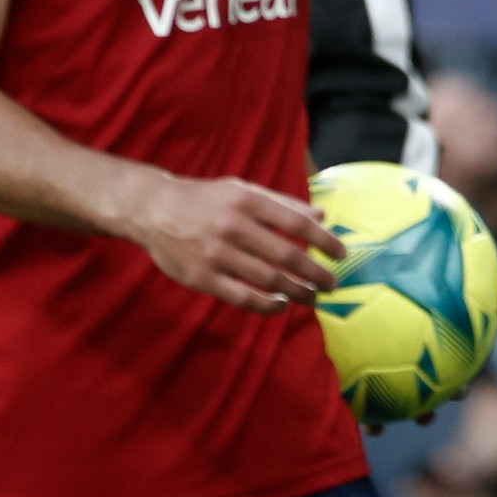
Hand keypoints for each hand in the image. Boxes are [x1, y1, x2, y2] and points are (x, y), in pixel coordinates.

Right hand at [131, 174, 345, 312]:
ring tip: (312, 297)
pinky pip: (242, 297)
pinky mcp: (203, 277)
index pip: (297, 223)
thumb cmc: (207, 200)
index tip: (341, 254)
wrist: (155, 210)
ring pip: (268, 279)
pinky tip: (281, 306)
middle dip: (316, 273)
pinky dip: (267, 305)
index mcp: (248, 201)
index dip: (323, 241)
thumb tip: (322, 214)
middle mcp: (235, 226)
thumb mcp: (243, 190)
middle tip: (332, 284)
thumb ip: (283, 203)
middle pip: (287, 255)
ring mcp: (218, 254)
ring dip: (296, 292)